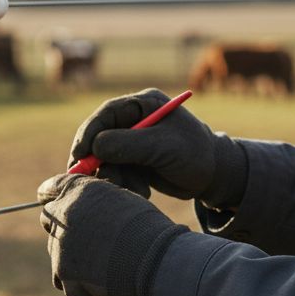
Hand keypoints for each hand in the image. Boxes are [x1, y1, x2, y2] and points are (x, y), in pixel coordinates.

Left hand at [38, 174, 186, 295]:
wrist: (156, 263)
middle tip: (86, 239)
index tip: (57, 203)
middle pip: (49, 219)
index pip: (50, 188)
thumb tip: (82, 211)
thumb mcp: (121, 202)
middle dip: (63, 227)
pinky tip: (104, 280)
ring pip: (57, 252)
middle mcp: (64, 214)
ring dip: (73, 258)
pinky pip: (65, 280)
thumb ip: (94, 202)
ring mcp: (60, 246)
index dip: (53, 197)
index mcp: (78, 190)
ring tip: (105, 264)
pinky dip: (80, 283)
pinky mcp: (64, 274)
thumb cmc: (148, 230)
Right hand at [69, 89, 248, 207]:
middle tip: (95, 179)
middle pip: (100, 136)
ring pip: (106, 159)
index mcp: (142, 104)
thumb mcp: (163, 146)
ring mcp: (132, 140)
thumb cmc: (194, 154)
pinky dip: (124, 184)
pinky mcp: (133, 160)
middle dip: (99, 161)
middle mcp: (134, 119)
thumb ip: (129, 144)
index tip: (80, 155)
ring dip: (115, 177)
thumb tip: (95, 146)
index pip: (106, 114)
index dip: (89, 133)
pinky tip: (143, 192)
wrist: (214, 176)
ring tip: (137, 190)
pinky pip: (116, 171)